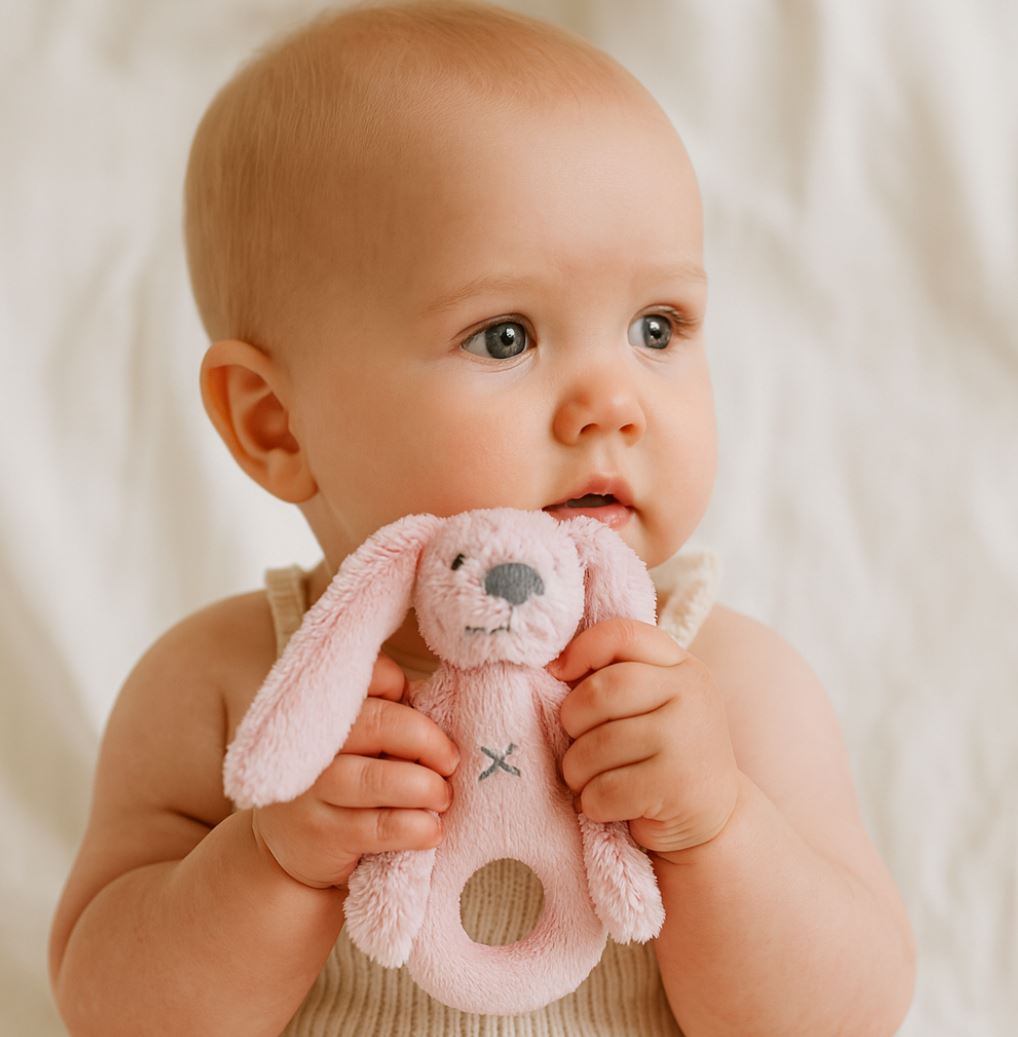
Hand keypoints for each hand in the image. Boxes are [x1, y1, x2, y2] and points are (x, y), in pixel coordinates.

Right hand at [251, 652, 460, 890]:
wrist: (288, 848)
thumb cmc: (343, 779)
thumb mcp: (360, 740)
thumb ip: (391, 714)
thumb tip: (442, 704)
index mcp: (328, 708)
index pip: (367, 674)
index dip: (397, 684)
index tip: (415, 706)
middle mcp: (316, 744)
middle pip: (379, 724)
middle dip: (427, 741)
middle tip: (450, 761)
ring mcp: (311, 789)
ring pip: (377, 778)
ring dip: (425, 787)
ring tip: (443, 797)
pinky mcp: (321, 835)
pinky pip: (379, 826)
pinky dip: (415, 827)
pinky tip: (431, 829)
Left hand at [547, 618, 739, 859]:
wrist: (716, 815)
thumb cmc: (663, 751)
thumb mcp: (653, 701)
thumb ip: (616, 675)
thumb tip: (553, 666)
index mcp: (681, 665)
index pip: (621, 634)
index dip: (580, 649)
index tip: (557, 673)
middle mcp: (691, 694)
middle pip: (600, 691)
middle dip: (571, 720)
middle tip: (574, 741)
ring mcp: (687, 740)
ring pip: (596, 746)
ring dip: (576, 770)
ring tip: (585, 779)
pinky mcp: (678, 787)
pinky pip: (605, 790)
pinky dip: (591, 802)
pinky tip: (604, 805)